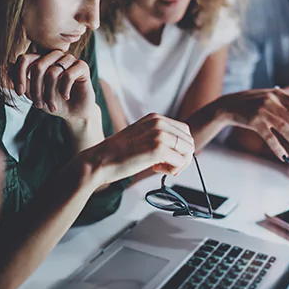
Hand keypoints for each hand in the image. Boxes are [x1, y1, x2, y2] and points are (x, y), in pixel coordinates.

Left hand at [12, 50, 95, 121]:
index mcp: (42, 59)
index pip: (25, 59)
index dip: (19, 75)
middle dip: (36, 89)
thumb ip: (21, 81)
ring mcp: (69, 59)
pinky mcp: (82, 66)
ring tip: (51, 106)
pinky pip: (68, 75)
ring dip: (49, 94)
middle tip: (38, 105)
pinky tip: (66, 97)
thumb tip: (5, 66)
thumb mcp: (34, 95)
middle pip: (38, 66)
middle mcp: (55, 56)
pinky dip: (64, 90)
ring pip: (53, 73)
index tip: (19, 93)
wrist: (74, 113)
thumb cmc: (54, 102)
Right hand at [78, 113, 194, 186]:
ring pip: (188, 151)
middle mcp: (159, 123)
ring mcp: (159, 135)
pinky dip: (173, 170)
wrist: (99, 160)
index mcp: (155, 118)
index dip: (181, 147)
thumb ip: (158, 137)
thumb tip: (179, 149)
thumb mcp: (141, 136)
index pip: (184, 131)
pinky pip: (180, 162)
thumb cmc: (118, 153)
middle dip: (182, 156)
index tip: (169, 158)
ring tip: (160, 168)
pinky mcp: (158, 149)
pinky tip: (156, 169)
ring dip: (178, 164)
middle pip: (189, 140)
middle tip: (167, 166)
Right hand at [219, 88, 288, 161]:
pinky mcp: (254, 122)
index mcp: (278, 94)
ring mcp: (263, 111)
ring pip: (285, 129)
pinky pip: (269, 138)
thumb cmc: (251, 103)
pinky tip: (285, 157)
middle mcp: (272, 101)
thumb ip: (288, 102)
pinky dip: (278, 148)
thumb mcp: (269, 98)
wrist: (227, 106)